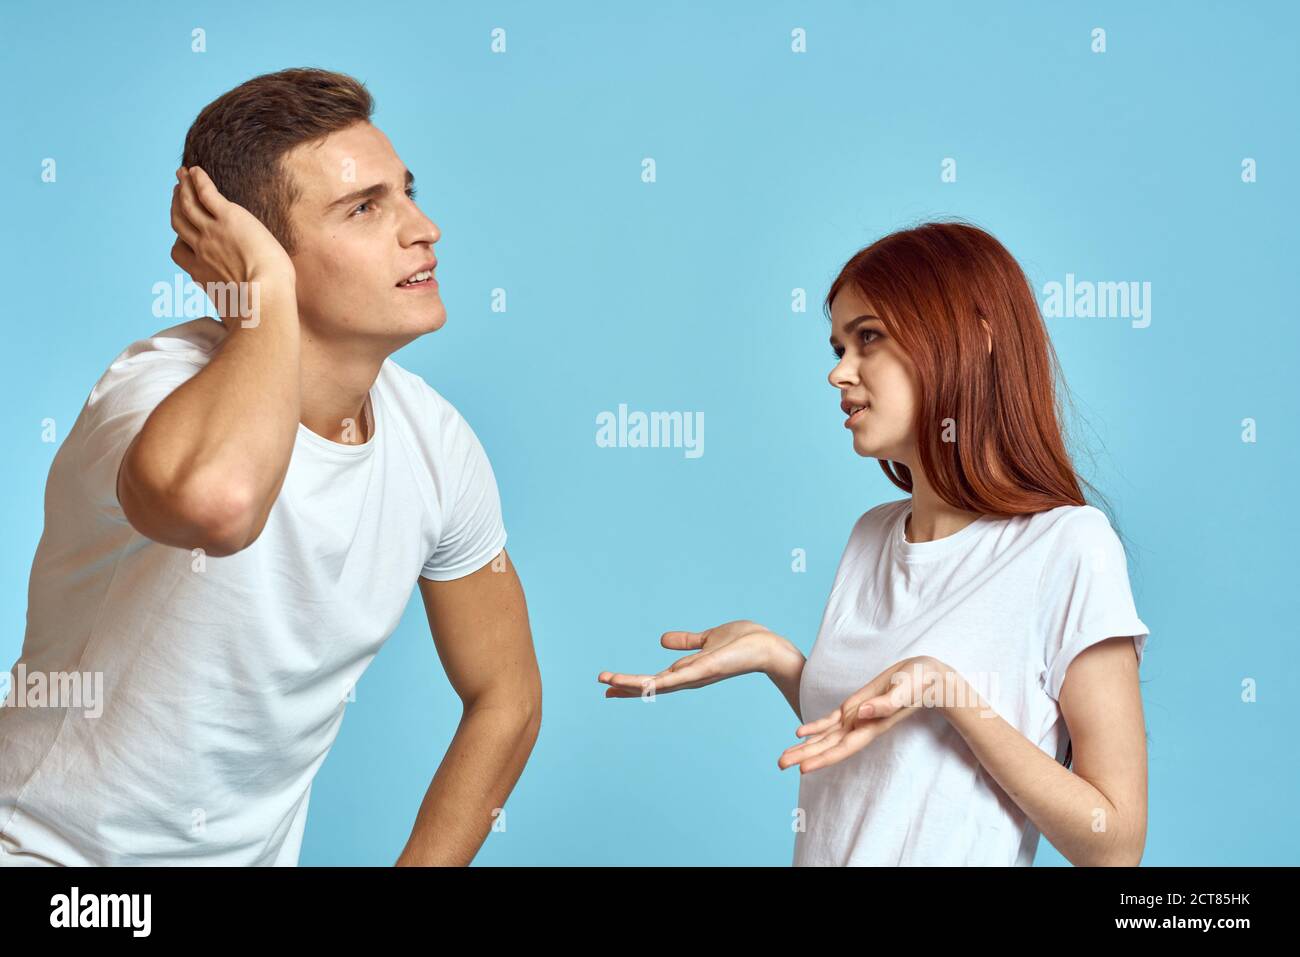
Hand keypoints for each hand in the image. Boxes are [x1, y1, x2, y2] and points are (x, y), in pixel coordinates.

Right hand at [169, 165, 295, 325]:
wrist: (264, 300)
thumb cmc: (258, 312)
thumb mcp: (236, 314)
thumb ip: (231, 312)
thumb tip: (237, 327)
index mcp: (201, 274)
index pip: (180, 252)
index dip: (178, 240)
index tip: (180, 233)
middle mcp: (201, 250)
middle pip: (179, 222)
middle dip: (175, 205)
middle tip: (175, 192)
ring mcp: (211, 232)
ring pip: (188, 204)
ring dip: (182, 188)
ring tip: (181, 175)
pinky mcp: (227, 218)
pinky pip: (206, 193)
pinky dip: (198, 181)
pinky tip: (196, 170)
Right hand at [598, 619, 791, 697]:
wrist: (768, 646)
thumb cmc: (745, 642)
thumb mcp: (707, 638)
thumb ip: (686, 642)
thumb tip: (661, 640)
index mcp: (688, 671)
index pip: (654, 679)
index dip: (632, 682)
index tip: (609, 684)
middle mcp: (689, 678)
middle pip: (651, 686)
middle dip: (625, 686)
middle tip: (601, 685)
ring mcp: (695, 677)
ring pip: (657, 684)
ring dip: (631, 684)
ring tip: (607, 681)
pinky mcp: (704, 671)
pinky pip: (675, 679)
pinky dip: (656, 682)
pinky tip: (640, 683)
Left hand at [778, 656, 950, 773]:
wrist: (929, 677)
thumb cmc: (921, 682)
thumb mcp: (906, 689)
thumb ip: (885, 704)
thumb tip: (860, 714)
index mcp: (872, 726)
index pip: (842, 747)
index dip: (822, 758)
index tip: (802, 769)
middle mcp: (862, 726)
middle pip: (828, 746)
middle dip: (804, 755)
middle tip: (779, 764)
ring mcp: (858, 717)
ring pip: (826, 736)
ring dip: (805, 746)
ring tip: (783, 757)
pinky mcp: (856, 705)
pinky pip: (832, 720)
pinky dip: (815, 727)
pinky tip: (799, 733)